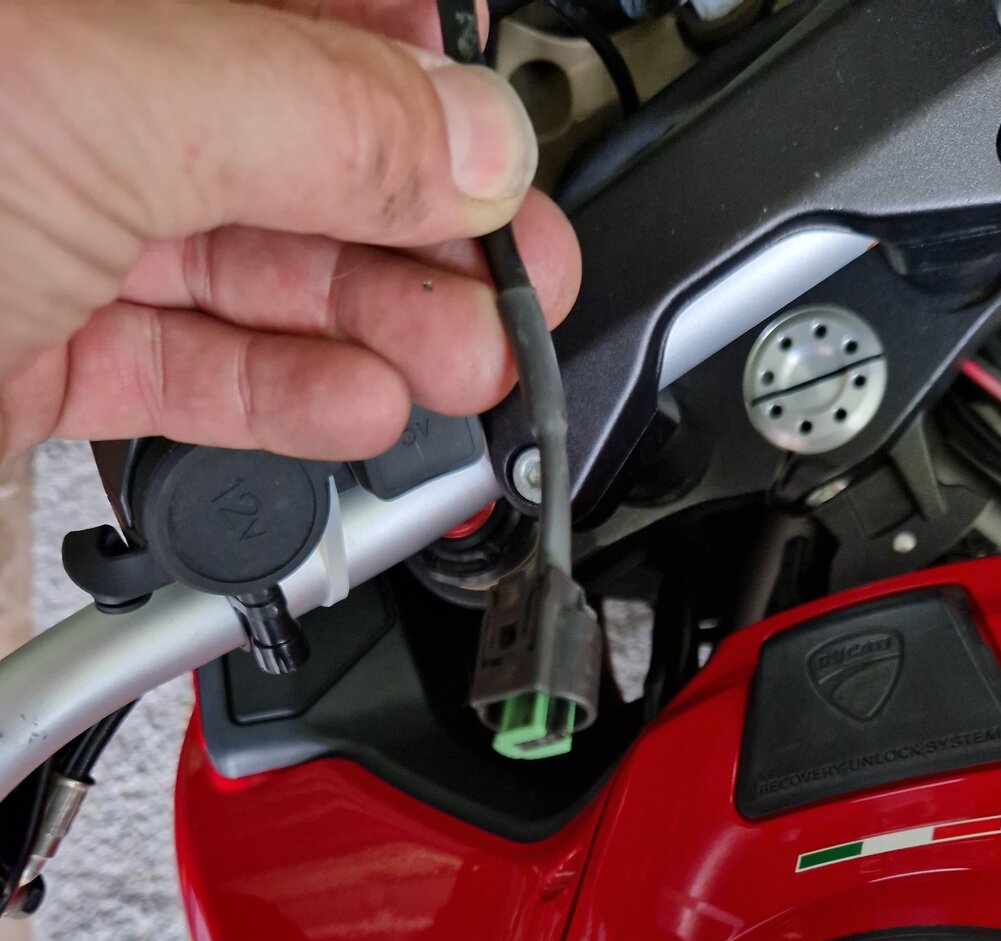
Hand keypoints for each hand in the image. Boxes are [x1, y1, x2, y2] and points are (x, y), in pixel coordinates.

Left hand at [0, 0, 580, 460]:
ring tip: (471, 363)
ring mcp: (43, 229)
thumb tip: (476, 141)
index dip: (411, 67)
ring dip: (378, 325)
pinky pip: (187, 370)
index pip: (297, 10)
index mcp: (88, 0)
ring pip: (250, 271)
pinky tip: (364, 408)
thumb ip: (312, 116)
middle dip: (423, 227)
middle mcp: (68, 102)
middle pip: (289, 151)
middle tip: (520, 286)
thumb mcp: (101, 103)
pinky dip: (285, 397)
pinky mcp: (32, 353)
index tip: (499, 146)